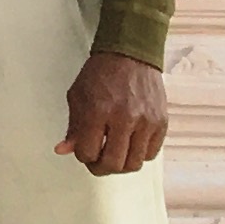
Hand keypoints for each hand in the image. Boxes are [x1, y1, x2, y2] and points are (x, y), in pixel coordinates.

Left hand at [59, 50, 168, 174]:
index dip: (83, 156)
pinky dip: (139, 155)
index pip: (88, 153)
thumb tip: (63, 150)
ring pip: (134, 163)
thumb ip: (73, 127)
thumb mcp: (77, 96)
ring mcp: (146, 122)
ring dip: (121, 165)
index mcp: (98, 110)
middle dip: (101, 167)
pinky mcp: (161, 123)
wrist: (130, 56)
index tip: (83, 151)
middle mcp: (124, 118)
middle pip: (114, 163)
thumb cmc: (100, 75)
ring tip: (113, 154)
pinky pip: (151, 154)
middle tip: (97, 161)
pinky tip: (129, 144)